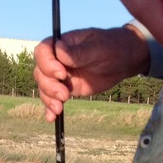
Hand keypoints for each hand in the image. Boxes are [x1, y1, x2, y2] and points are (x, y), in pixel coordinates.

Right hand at [33, 26, 149, 121]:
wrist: (121, 61)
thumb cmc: (110, 48)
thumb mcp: (97, 48)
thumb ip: (78, 52)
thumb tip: (59, 50)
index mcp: (62, 45)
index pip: (43, 52)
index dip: (47, 64)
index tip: (62, 74)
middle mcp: (57, 60)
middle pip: (41, 73)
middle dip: (49, 86)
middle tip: (65, 95)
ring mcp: (60, 76)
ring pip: (44, 87)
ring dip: (49, 99)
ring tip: (59, 108)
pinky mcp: (66, 89)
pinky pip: (53, 98)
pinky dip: (50, 108)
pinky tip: (52, 118)